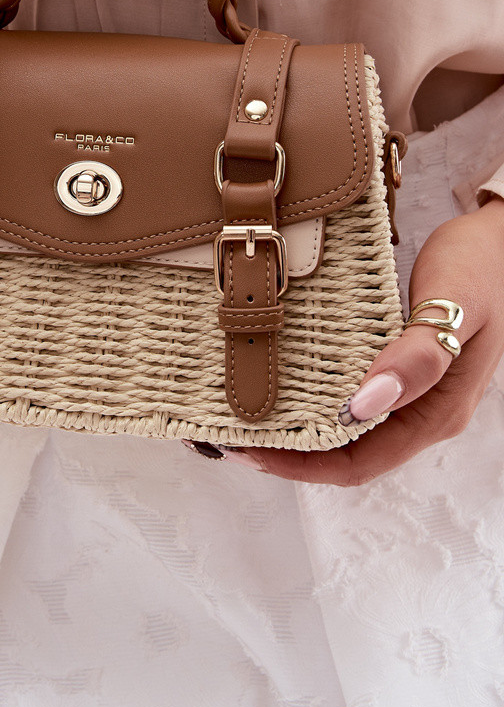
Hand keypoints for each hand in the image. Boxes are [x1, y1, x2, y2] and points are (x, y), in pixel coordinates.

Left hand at [220, 197, 503, 485]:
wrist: (499, 240)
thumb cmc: (480, 267)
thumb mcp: (454, 305)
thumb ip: (417, 358)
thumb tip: (362, 406)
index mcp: (437, 412)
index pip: (359, 462)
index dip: (301, 465)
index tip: (249, 450)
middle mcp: (421, 412)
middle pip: (346, 454)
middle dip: (287, 452)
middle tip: (229, 434)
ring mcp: (409, 393)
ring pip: (344, 429)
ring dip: (296, 426)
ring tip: (243, 413)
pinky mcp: (395, 368)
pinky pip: (348, 397)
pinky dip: (311, 397)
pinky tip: (280, 380)